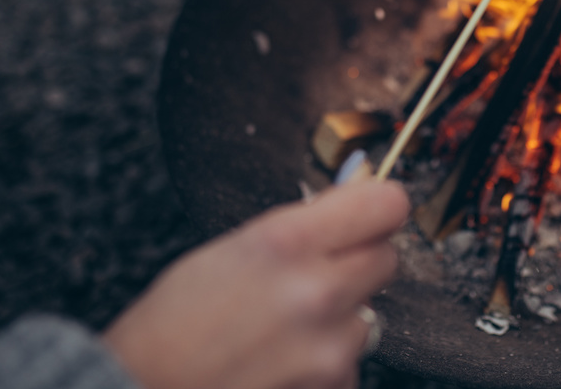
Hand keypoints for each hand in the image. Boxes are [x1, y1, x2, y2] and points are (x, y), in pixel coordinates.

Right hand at [102, 177, 410, 388]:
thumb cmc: (173, 323)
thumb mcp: (232, 249)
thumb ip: (301, 225)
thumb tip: (357, 196)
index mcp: (287, 242)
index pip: (385, 204)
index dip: (378, 205)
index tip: (372, 209)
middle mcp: (317, 293)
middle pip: (387, 258)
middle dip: (359, 261)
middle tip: (318, 272)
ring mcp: (328, 350)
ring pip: (370, 317)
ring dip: (340, 319)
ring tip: (283, 329)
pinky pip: (351, 365)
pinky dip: (325, 363)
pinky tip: (281, 361)